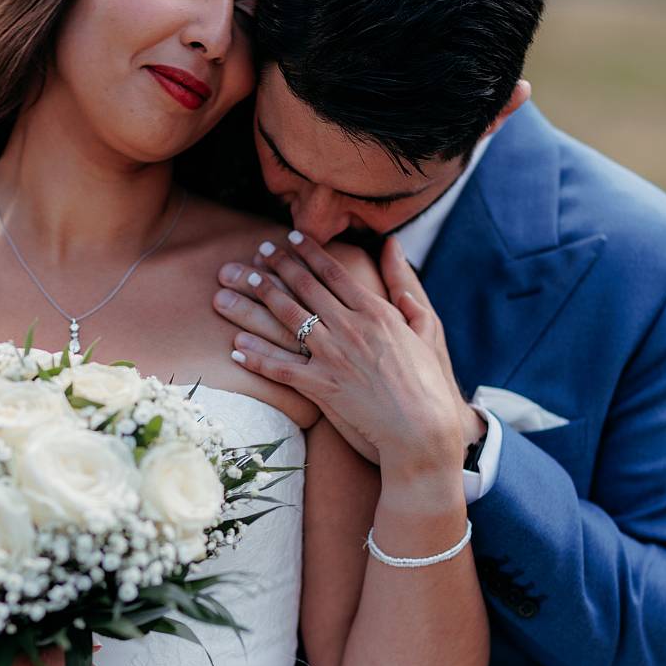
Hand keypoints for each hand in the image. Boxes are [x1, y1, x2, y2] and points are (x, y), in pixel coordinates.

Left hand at [214, 231, 464, 475]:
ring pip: (289, 318)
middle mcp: (350, 328)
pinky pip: (281, 368)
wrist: (422, 427)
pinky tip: (236, 347)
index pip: (333, 273)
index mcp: (375, 311)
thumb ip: (405, 284)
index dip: (308, 253)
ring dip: (262, 297)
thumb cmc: (429, 380)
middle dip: (280, 266)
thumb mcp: (426, 326)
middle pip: (306, 288)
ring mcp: (333, 357)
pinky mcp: (322, 387)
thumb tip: (393, 245)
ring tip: (244, 282)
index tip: (290, 238)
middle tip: (260, 251)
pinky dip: (257, 357)